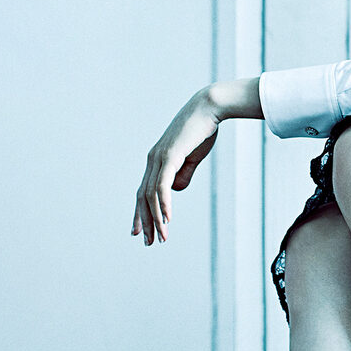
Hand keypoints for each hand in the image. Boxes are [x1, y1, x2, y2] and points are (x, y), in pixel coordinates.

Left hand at [132, 88, 219, 245]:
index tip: (141, 231)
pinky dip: (163, 204)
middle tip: (147, 242)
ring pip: (152, 195)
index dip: (142, 212)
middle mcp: (153, 160)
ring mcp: (159, 158)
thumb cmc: (203, 130)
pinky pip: (162, 186)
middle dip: (145, 221)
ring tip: (162, 237)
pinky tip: (166, 219)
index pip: (145, 191)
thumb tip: (175, 191)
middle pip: (143, 196)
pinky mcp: (169, 157)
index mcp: (157, 160)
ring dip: (156, 219)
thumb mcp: (193, 157)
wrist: (209, 108)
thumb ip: (183, 174)